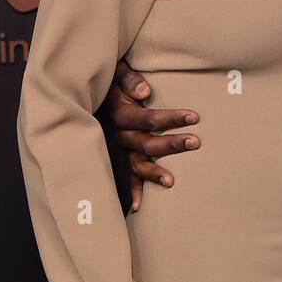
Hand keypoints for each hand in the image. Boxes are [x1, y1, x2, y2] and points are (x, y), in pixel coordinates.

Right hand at [106, 60, 200, 211]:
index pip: (148, 117)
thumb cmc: (111, 80)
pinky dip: (130, 191)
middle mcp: (118, 134)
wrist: (86, 92)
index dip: (171, 118)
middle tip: (195, 142)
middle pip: (146, 142)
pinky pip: (124, 177)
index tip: (194, 117)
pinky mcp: (116, 158)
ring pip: (136, 163)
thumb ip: (130, 80)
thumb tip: (145, 91)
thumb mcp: (117, 73)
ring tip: (171, 182)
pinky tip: (137, 207)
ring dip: (154, 172)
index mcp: (119, 112)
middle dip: (172, 144)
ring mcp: (117, 149)